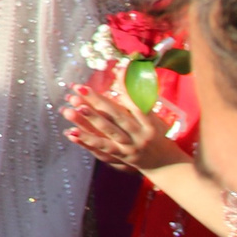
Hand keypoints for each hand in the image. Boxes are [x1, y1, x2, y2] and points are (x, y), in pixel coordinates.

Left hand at [65, 83, 183, 174]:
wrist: (166, 165)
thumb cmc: (158, 135)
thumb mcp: (156, 120)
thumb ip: (140, 104)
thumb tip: (123, 79)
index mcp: (150, 124)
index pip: (137, 104)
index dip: (125, 88)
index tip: (114, 71)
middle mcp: (139, 135)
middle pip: (117, 117)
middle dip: (97, 101)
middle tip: (80, 88)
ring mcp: (129, 147)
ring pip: (107, 132)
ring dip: (88, 120)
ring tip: (70, 109)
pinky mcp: (120, 156)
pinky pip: (101, 148)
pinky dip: (85, 140)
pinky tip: (69, 132)